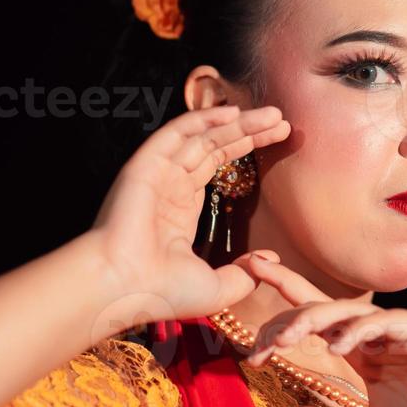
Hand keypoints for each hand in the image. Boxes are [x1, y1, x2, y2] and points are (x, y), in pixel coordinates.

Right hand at [89, 104, 293, 325]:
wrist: (125, 287)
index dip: (247, 148)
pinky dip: (203, 119)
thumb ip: (244, 274)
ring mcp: (158, 173)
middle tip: (281, 118)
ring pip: (202, 136)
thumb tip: (269, 260)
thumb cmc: (163, 292)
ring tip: (273, 113)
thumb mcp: (217, 288)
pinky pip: (177, 133)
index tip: (279, 137)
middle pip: (215, 146)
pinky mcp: (146, 164)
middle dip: (250, 131)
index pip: (218, 165)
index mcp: (181, 209)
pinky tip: (233, 113)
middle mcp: (170, 186)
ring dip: (237, 122)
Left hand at [244, 256, 406, 406]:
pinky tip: (340, 344)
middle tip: (260, 342)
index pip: (317, 321)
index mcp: (363, 351)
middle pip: (325, 309)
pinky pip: (388, 323)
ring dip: (316, 321)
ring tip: (288, 339)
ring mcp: (402, 328)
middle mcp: (378, 333)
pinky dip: (362, 330)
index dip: (286, 305)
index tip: (251, 308)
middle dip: (289, 315)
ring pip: (351, 312)